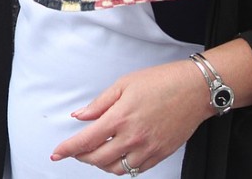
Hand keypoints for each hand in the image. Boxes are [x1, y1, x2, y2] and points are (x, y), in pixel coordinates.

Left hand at [50, 59, 211, 174]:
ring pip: (116, 169)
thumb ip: (99, 104)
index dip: (67, 149)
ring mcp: (148, 149)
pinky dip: (121, 168)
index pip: (86, 141)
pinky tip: (117, 157)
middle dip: (82, 157)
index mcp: (120, 118)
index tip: (57, 153)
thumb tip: (80, 115)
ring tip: (95, 154)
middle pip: (98, 159)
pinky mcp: (160, 154)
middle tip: (75, 151)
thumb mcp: (123, 84)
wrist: (195, 90)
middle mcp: (133, 137)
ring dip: (101, 164)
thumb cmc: (162, 82)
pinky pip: (136, 170)